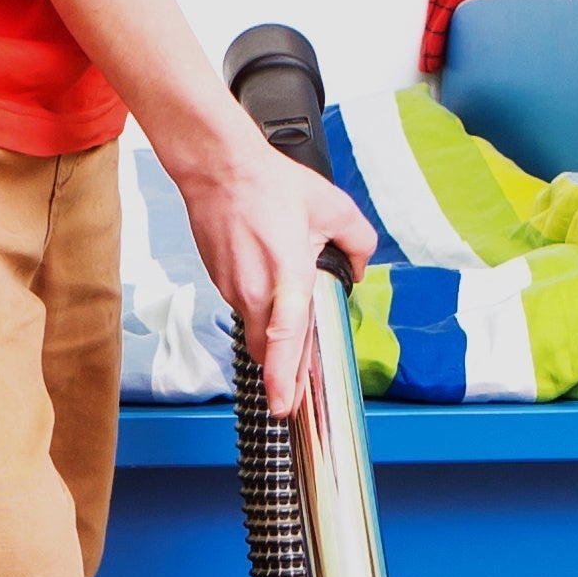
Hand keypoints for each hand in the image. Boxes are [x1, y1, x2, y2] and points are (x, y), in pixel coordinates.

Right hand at [171, 118, 376, 421]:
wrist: (219, 169)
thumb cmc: (270, 185)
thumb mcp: (334, 207)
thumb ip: (358, 244)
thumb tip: (358, 270)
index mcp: (288, 277)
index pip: (287, 340)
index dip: (285, 379)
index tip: (285, 407)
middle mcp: (256, 291)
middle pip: (268, 351)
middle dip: (282, 372)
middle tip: (295, 391)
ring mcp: (233, 288)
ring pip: (256, 330)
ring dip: (273, 335)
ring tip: (289, 318)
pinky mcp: (220, 281)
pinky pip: (244, 308)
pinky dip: (259, 309)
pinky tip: (269, 286)